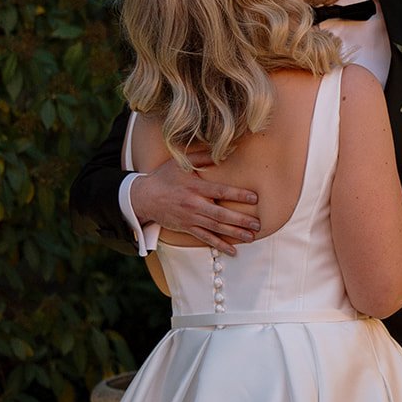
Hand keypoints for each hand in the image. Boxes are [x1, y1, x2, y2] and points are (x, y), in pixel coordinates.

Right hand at [130, 151, 259, 255]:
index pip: (220, 192)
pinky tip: (233, 251)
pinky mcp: (187, 228)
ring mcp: (190, 218)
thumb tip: (224, 151)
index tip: (254, 198)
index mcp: (194, 187)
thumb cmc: (165, 177)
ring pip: (216, 228)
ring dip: (235, 234)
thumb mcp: (181, 162)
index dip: (238, 195)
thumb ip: (202, 157)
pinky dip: (220, 245)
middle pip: (221, 215)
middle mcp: (193, 204)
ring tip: (252, 237)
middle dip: (241, 220)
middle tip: (258, 224)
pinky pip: (205, 238)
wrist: (143, 197)